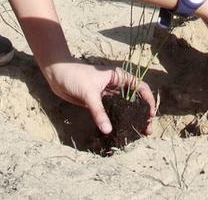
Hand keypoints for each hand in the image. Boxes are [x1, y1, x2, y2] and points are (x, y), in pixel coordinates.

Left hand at [42, 59, 156, 135]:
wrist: (57, 74)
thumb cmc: (75, 76)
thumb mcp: (89, 93)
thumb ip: (98, 111)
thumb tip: (108, 130)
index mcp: (119, 77)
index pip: (140, 87)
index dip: (148, 100)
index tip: (151, 115)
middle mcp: (116, 86)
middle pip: (135, 100)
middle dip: (142, 114)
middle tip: (146, 130)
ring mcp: (108, 95)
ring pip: (124, 108)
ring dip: (131, 119)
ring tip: (137, 134)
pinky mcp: (99, 103)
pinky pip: (112, 113)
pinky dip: (117, 121)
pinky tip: (120, 131)